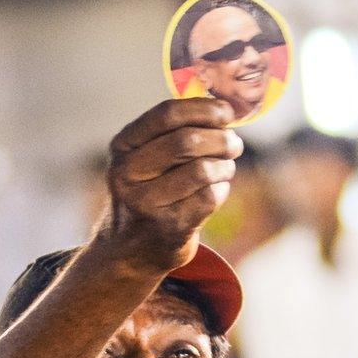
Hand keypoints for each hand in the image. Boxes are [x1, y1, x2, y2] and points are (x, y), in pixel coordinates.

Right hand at [105, 98, 242, 272]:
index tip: (226, 112)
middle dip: (220, 139)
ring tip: (226, 168)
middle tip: (234, 144)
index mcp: (122, 147)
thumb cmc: (148, 193)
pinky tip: (217, 190)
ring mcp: (147, 203)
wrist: (129, 250)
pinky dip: (221, 189)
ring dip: (224, 166)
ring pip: (202, 170)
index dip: (203, 108)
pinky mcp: (169, 227)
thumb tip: (223, 107)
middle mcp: (128, 173)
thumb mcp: (144, 160)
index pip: (167, 114)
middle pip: (187, 141)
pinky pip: (210, 197)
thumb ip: (173, 133)